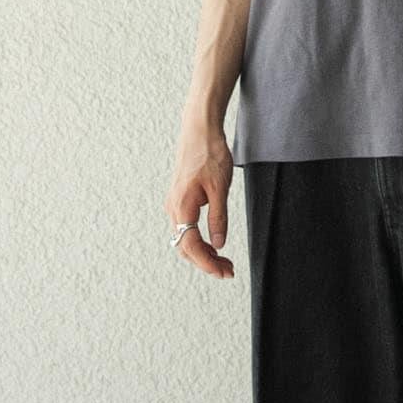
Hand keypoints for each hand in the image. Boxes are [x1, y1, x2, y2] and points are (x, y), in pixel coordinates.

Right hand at [166, 130, 235, 279]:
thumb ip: (218, 218)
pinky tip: (214, 245)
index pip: (191, 245)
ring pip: (185, 239)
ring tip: (224, 261)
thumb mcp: (220, 188)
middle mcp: (173, 209)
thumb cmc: (210, 154)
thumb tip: (218, 244)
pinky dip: (199, 241)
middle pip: (185, 247)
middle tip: (229, 271)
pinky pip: (186, 228)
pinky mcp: (180, 201)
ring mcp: (174, 205)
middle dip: (206, 262)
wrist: (199, 131)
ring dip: (203, 253)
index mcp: (182, 207)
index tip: (223, 272)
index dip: (206, 263)